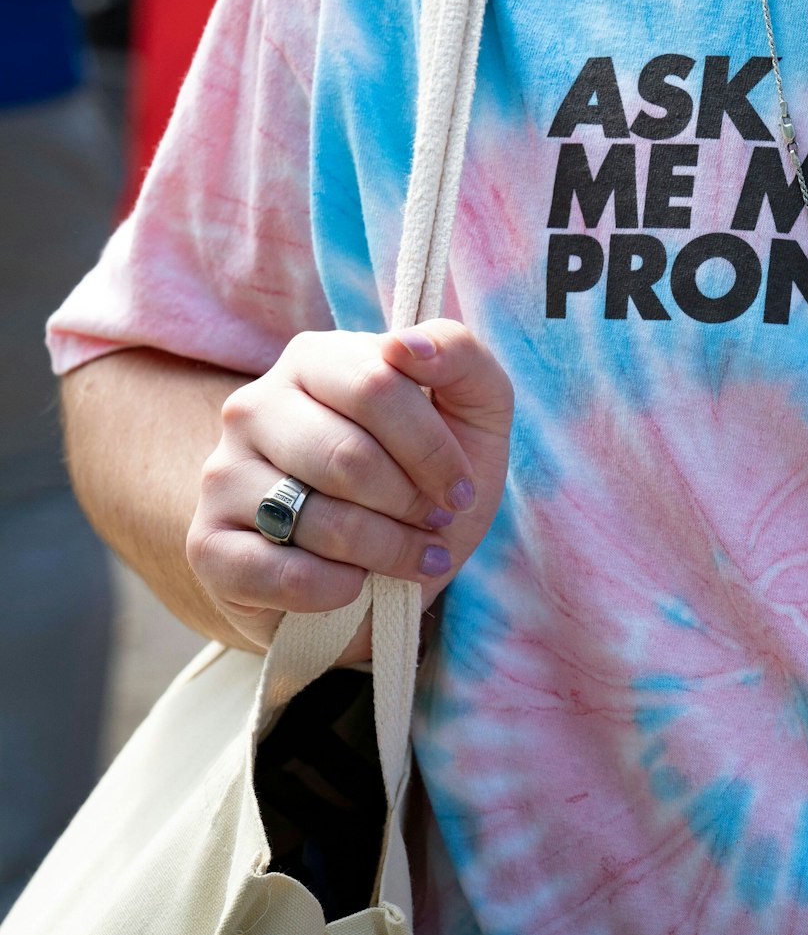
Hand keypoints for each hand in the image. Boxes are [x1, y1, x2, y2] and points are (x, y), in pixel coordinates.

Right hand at [185, 320, 513, 663]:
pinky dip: (337, 590)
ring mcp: (222, 474)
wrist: (382, 569)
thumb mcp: (471, 411)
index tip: (460, 490)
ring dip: (387, 550)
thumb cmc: (425, 478)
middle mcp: (254, 406)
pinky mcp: (208, 544)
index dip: (433, 450)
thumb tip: (409, 345)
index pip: (377, 386)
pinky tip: (356, 585)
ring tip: (411, 557)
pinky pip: (280, 573)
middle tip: (435, 524)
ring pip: (316, 519)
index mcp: (316, 359)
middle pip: (347, 457)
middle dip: (411, 504)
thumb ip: (459, 355)